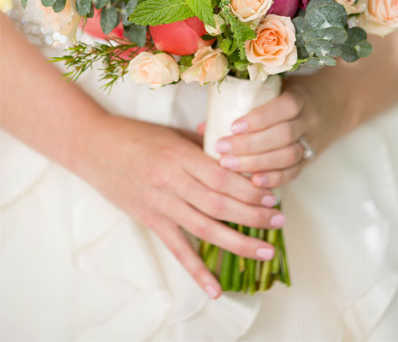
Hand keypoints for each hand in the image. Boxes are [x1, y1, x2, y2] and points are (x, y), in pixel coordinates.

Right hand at [81, 115, 282, 298]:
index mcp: (181, 156)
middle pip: (219, 204)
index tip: (273, 196)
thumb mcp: (176, 133)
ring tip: (265, 250)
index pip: (222, 177)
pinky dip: (197, 271)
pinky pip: (177, 250)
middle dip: (253, 215)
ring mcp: (160, 205)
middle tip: (279, 221)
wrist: (94, 147)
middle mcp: (172, 183)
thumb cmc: (138, 136)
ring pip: (205, 229)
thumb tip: (241, 152)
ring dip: (238, 242)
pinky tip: (216, 288)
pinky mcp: (150, 221)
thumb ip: (208, 144)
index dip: (249, 189)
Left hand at [210, 83, 336, 188]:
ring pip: (288, 156)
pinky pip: (295, 172)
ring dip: (258, 164)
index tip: (232, 127)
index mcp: (301, 97)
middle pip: (283, 135)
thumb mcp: (277, 88)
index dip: (259, 119)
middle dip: (250, 145)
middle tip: (222, 150)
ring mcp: (312, 141)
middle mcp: (310, 120)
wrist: (337, 103)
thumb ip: (244, 104)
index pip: (284, 108)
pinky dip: (274, 179)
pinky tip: (254, 183)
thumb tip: (203, 127)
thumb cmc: (296, 92)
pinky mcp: (311, 158)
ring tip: (230, 166)